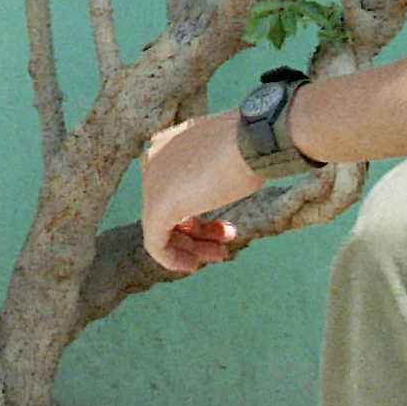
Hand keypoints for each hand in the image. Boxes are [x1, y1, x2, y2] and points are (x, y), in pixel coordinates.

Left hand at [140, 113, 257, 272]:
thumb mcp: (225, 156)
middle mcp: (152, 159)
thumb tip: (213, 190)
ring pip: (162, 226)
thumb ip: (209, 172)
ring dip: (192, 246)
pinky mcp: (158, 204)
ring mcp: (152, 181)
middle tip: (223, 247)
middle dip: (197, 232)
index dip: (198, 215)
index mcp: (166, 145)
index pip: (175, 189)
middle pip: (169, 208)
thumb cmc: (252, 145)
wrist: (254, 140)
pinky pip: (155, 241)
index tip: (224, 229)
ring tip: (220, 255)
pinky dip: (171, 258)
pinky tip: (191, 266)